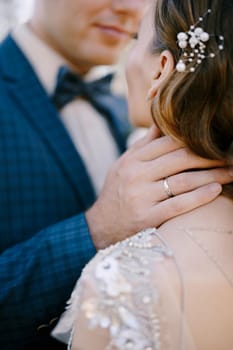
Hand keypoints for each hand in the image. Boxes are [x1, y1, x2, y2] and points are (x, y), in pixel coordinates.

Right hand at [86, 125, 232, 248]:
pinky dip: (199, 197)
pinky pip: (178, 205)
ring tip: (230, 172)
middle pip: (179, 159)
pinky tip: (216, 191)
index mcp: (132, 160)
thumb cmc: (117, 192)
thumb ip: (143, 146)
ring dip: (211, 175)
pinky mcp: (147, 218)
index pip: (168, 143)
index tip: (213, 139)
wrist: (100, 226)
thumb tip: (161, 123)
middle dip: (208, 156)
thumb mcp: (123, 165)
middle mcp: (136, 175)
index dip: (193, 139)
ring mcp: (141, 197)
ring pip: (183, 181)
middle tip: (229, 155)